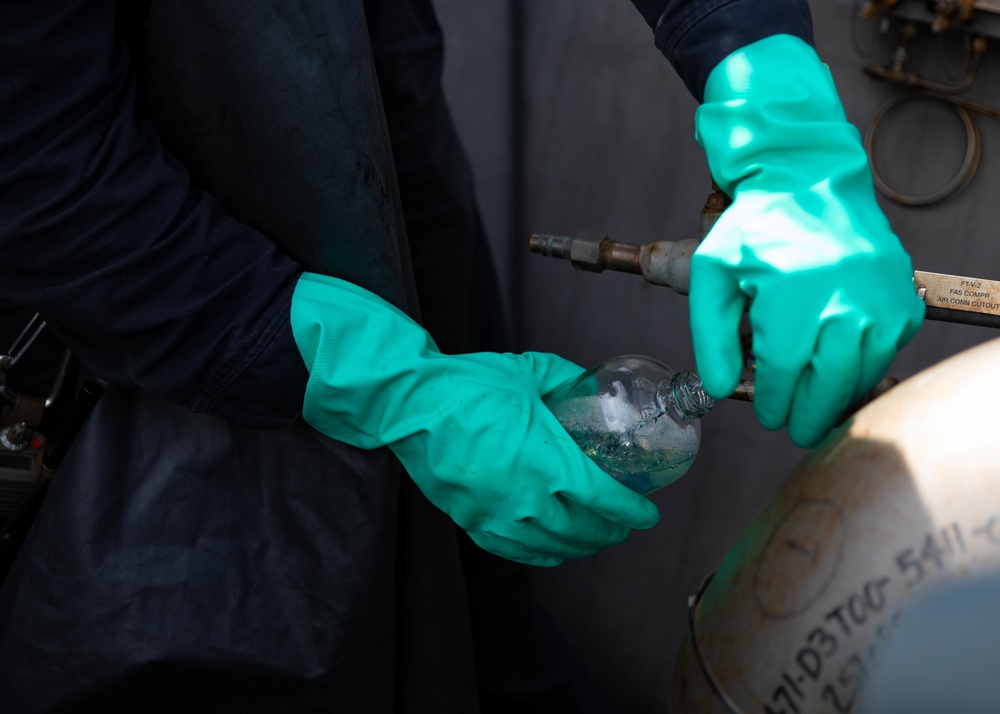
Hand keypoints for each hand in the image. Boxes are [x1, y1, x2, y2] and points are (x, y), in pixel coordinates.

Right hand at [291, 273, 659, 565]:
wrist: (408, 404)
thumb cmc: (468, 386)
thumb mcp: (528, 372)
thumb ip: (565, 379)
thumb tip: (587, 383)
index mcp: (549, 464)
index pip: (605, 501)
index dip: (632, 513)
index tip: (647, 514)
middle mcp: (527, 500)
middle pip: (583, 531)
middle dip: (611, 532)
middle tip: (623, 525)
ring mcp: (497, 516)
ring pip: (552, 547)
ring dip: (580, 547)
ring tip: (593, 539)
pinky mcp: (471, 522)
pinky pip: (515, 551)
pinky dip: (541, 555)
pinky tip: (551, 551)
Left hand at [691, 35, 924, 447]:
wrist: (807, 178)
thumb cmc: (753, 229)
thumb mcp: (713, 276)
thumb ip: (711, 337)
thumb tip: (723, 389)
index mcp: (792, 292)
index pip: (786, 370)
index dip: (776, 402)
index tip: (769, 415)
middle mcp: (843, 296)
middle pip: (830, 381)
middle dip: (810, 415)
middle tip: (795, 429)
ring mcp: (880, 296)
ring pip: (863, 371)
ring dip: (839, 397)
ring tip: (815, 406)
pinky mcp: (901, 294)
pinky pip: (888, 348)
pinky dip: (865, 366)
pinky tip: (840, 368)